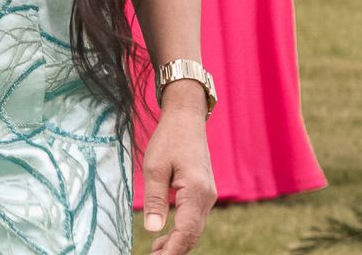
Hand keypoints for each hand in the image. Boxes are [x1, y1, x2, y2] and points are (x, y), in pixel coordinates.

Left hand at [141, 85, 214, 253]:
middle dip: (174, 250)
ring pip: (194, 229)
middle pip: (193, 235)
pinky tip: (165, 234)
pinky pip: (195, 219)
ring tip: (155, 250)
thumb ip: (155, 199)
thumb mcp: (154, 167)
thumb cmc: (169, 139)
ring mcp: (208, 196)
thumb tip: (153, 229)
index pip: (186, 232)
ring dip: (177, 242)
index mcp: (196, 192)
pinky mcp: (204, 193)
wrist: (187, 119)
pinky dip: (182, 230)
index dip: (172, 250)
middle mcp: (207, 197)